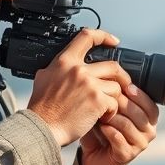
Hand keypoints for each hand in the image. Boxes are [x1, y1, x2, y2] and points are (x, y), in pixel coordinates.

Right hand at [26, 28, 132, 146]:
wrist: (42, 128)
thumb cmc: (42, 109)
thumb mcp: (42, 78)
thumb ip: (56, 69)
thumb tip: (62, 66)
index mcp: (65, 62)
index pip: (87, 37)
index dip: (104, 36)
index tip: (113, 41)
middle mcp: (78, 70)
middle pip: (112, 65)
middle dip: (121, 76)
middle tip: (122, 84)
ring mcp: (89, 85)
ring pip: (116, 86)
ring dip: (114, 98)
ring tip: (106, 106)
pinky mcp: (97, 101)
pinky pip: (114, 102)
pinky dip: (111, 112)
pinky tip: (103, 117)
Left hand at [79, 83, 159, 164]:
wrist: (95, 158)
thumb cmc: (104, 129)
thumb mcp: (111, 110)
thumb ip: (115, 96)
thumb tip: (111, 75)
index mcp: (149, 119)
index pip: (150, 105)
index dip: (139, 95)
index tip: (125, 86)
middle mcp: (149, 132)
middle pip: (140, 114)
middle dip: (122, 103)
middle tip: (106, 96)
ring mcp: (140, 145)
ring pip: (128, 125)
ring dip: (112, 117)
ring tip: (99, 111)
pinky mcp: (127, 155)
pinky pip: (119, 139)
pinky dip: (108, 131)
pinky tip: (100, 126)